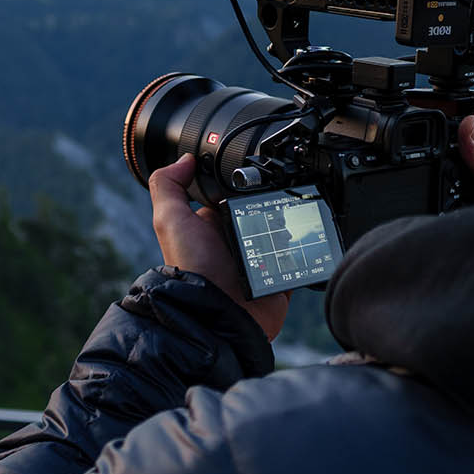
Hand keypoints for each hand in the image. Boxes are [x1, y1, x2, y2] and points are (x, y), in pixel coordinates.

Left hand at [148, 155, 290, 340]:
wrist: (220, 314)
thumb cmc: (193, 269)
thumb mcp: (170, 221)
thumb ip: (168, 187)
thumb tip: (185, 159)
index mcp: (212, 226)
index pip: (232, 195)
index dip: (242, 183)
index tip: (255, 171)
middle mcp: (235, 241)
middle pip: (262, 211)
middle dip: (272, 204)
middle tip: (279, 198)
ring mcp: (259, 259)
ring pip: (283, 231)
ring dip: (290, 225)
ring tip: (290, 221)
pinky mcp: (280, 277)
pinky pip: (298, 257)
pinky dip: (303, 250)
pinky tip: (305, 240)